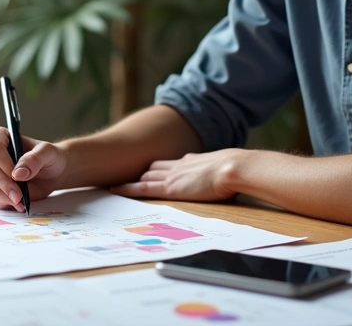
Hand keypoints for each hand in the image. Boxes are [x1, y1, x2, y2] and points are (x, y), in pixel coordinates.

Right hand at [0, 127, 67, 211]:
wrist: (52, 173)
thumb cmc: (49, 157)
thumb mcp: (48, 153)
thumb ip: (34, 159)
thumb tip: (18, 173)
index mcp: (1, 137)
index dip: (4, 162)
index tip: (18, 175)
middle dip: (3, 183)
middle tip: (19, 195)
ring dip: (2, 195)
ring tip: (20, 200)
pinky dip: (4, 202)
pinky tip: (19, 204)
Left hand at [109, 149, 244, 201]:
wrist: (234, 167)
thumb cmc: (236, 170)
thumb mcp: (224, 168)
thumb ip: (216, 173)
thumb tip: (223, 178)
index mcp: (191, 161)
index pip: (168, 164)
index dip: (156, 169)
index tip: (148, 172)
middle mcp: (178, 166)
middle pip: (152, 168)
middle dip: (140, 173)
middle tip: (124, 177)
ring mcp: (172, 176)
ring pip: (145, 176)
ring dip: (131, 179)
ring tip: (115, 184)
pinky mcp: (170, 189)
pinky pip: (143, 188)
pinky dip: (128, 188)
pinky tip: (115, 189)